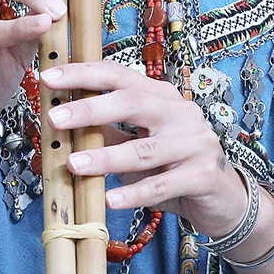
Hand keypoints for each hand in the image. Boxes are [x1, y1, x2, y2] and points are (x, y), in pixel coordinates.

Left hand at [41, 62, 247, 239]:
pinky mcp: (203, 175)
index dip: (84, 73)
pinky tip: (111, 200)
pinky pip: (162, 185)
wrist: (223, 198)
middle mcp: (181, 112)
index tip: (50, 77)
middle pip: (132, 102)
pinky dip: (134, 193)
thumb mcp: (137, 145)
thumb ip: (108, 132)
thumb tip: (63, 122)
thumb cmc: (173, 167)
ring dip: (105, 158)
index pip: (120, 75)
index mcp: (161, 96)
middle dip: (90, 109)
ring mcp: (196, 142)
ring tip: (73, 165)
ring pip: (144, 149)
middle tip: (54, 117)